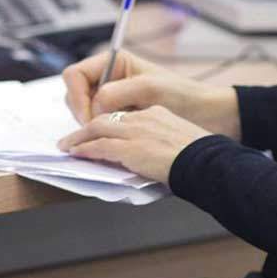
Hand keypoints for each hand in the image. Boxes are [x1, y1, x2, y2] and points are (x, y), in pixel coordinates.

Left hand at [58, 105, 212, 184]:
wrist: (209, 163)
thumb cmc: (203, 158)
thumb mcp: (181, 141)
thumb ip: (162, 142)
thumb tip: (153, 157)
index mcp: (157, 114)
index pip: (124, 115)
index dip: (106, 123)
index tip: (97, 130)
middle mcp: (144, 118)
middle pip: (105, 118)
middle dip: (86, 127)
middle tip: (73, 137)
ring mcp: (136, 132)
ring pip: (97, 129)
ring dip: (79, 138)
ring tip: (67, 146)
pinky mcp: (131, 148)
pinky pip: (100, 146)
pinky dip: (84, 149)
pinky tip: (76, 153)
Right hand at [62, 50, 241, 139]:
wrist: (208, 116)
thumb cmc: (184, 96)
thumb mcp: (149, 88)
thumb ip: (116, 93)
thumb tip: (95, 107)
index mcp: (115, 63)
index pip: (75, 75)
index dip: (77, 96)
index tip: (89, 117)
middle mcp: (109, 79)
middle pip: (74, 94)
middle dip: (81, 112)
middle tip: (95, 130)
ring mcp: (112, 100)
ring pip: (82, 111)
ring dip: (89, 125)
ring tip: (107, 136)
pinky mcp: (118, 118)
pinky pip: (96, 125)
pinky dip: (98, 134)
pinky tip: (110, 142)